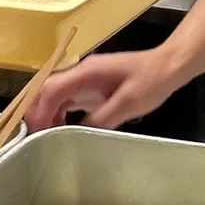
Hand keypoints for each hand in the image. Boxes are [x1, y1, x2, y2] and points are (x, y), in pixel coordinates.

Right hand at [24, 49, 179, 131]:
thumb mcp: (129, 103)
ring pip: (53, 95)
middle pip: (45, 89)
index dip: (40, 111)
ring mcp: (84, 78)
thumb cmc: (152, 80)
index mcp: (87, 71)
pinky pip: (66, 99)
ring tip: (45, 138)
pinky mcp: (90, 87)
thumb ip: (102, 118)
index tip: (36, 132)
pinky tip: (60, 130)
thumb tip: (77, 133)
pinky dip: (57, 114)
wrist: (169, 65)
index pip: (51, 88)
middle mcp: (81, 72)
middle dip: (36, 113)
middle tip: (35, 139)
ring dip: (46, 115)